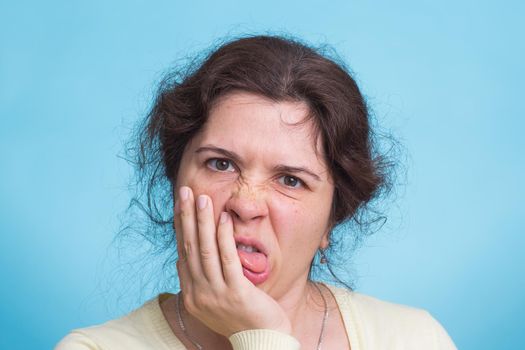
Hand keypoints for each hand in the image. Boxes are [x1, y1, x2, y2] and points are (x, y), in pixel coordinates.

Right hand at [174, 186, 291, 337]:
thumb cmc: (240, 319)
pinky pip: (227, 259)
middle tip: (185, 192)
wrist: (259, 342)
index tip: (180, 205)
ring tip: (202, 198)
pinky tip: (224, 218)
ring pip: (205, 250)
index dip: (181, 227)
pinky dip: (224, 236)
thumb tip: (181, 259)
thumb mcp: (212, 300)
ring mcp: (215, 294)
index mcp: (191, 294)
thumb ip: (198, 280)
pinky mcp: (235, 293)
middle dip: (186, 217)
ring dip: (202, 221)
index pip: (182, 252)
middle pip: (189, 247)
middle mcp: (198, 293)